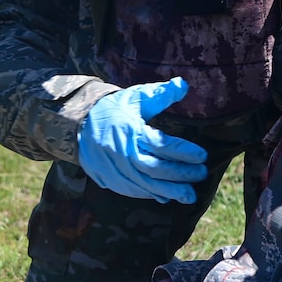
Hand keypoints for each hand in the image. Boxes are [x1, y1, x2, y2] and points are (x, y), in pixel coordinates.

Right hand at [76, 79, 209, 203]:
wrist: (78, 126)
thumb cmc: (113, 109)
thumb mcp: (135, 96)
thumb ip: (160, 94)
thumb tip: (182, 85)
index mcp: (130, 130)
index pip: (160, 144)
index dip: (182, 151)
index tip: (202, 155)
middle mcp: (122, 152)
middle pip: (155, 167)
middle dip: (180, 173)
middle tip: (201, 173)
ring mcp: (114, 168)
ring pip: (145, 184)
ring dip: (169, 190)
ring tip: (190, 195)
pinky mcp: (110, 179)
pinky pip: (133, 190)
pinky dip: (151, 194)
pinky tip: (167, 196)